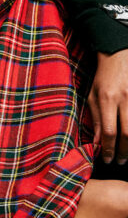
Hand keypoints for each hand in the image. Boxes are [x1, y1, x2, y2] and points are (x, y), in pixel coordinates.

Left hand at [88, 49, 127, 163]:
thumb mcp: (93, 96)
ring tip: (127, 156)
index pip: (109, 131)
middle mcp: (124, 100)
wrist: (119, 56)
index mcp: (107, 99)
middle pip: (127, 133)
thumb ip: (96, 119)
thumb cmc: (103, 78)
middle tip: (119, 162)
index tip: (106, 159)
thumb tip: (97, 141)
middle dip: (123, 151)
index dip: (109, 148)